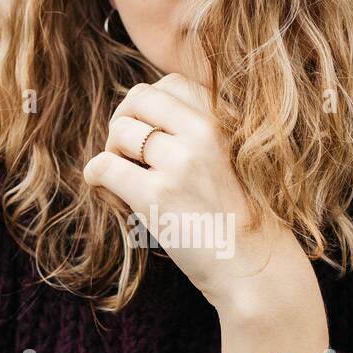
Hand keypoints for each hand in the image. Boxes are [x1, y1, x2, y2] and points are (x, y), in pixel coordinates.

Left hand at [82, 72, 305, 311]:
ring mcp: (179, 163)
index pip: (169, 84)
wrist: (256, 268)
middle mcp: (203, 133)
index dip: (149, 106)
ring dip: (112, 154)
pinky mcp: (156, 196)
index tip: (149, 135)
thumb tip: (141, 112)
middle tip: (129, 155)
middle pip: (138, 99)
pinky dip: (96, 179)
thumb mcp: (232, 159)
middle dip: (124, 122)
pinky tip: (110, 195)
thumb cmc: (240, 218)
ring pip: (118, 131)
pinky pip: (103, 167)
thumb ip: (199, 132)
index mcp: (223, 120)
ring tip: (128, 182)